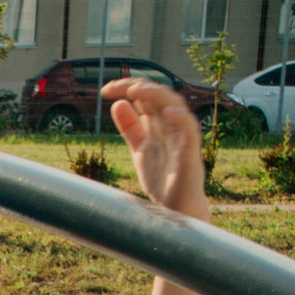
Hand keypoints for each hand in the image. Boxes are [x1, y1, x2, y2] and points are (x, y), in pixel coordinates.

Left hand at [104, 77, 211, 217]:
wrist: (175, 207)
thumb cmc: (162, 178)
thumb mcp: (139, 149)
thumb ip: (131, 128)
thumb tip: (117, 103)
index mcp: (158, 124)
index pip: (145, 96)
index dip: (126, 88)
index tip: (104, 91)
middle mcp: (170, 125)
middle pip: (158, 95)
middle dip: (138, 87)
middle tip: (116, 87)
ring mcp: (181, 136)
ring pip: (175, 105)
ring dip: (157, 95)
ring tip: (136, 91)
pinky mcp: (190, 151)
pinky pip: (190, 128)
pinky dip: (180, 118)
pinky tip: (166, 112)